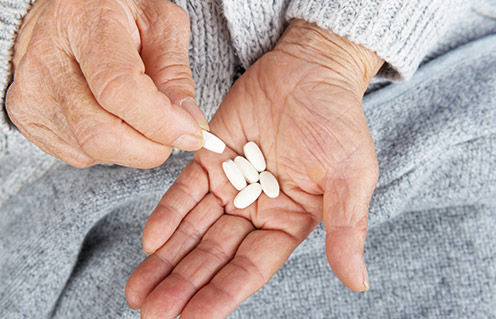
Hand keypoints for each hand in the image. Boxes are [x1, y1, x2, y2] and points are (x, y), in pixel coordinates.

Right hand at [5, 0, 208, 167]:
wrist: (64, 15)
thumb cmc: (116, 14)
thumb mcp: (159, 24)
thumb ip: (175, 73)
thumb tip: (190, 125)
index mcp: (83, 24)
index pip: (119, 89)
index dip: (161, 122)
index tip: (193, 134)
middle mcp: (46, 60)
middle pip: (101, 133)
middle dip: (151, 147)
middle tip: (174, 134)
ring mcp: (30, 93)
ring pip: (91, 150)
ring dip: (133, 148)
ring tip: (142, 118)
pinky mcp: (25, 118)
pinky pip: (79, 155)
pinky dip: (110, 149)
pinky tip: (114, 119)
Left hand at [125, 20, 382, 317]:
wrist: (310, 68)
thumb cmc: (339, 119)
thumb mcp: (352, 174)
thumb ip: (347, 227)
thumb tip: (358, 281)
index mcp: (289, 223)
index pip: (251, 268)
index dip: (222, 295)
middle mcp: (255, 212)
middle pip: (214, 255)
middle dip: (183, 284)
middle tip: (152, 313)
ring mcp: (230, 186)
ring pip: (193, 229)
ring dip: (166, 259)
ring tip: (137, 290)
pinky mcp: (210, 158)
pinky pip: (185, 190)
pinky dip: (168, 213)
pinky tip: (149, 240)